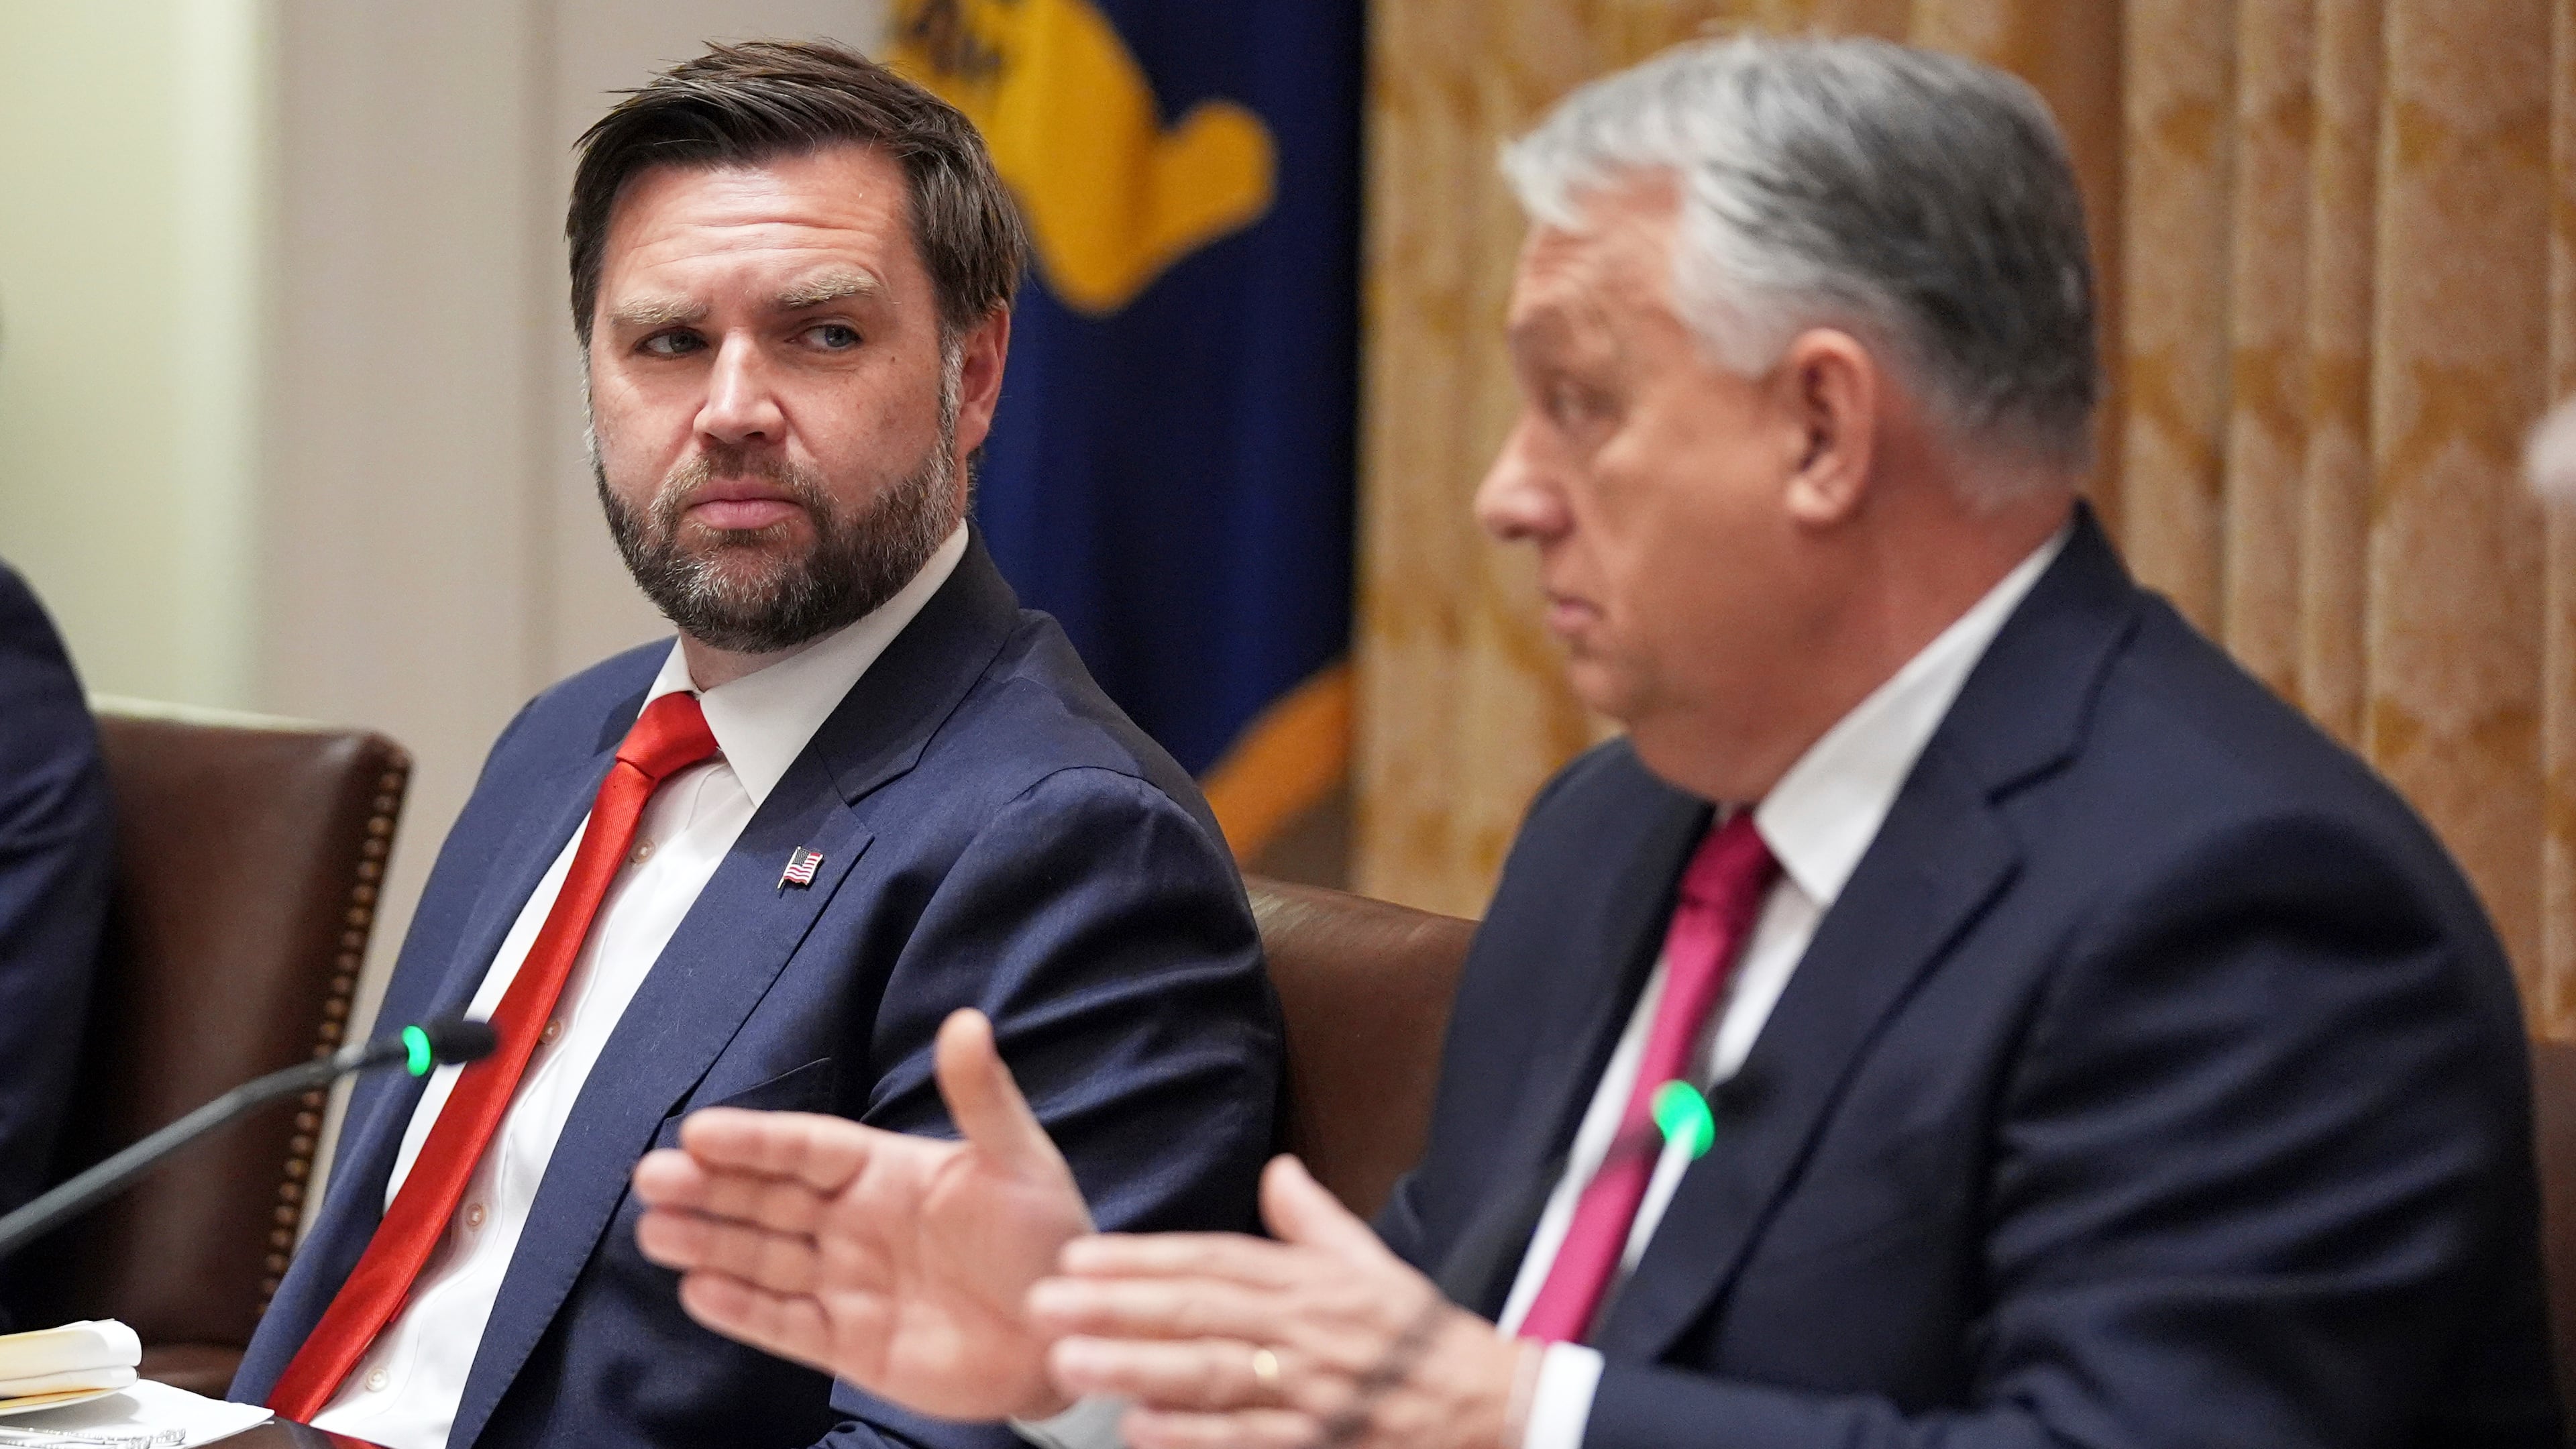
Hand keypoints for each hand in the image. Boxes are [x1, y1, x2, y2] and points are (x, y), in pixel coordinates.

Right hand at [631, 1009, 1090, 1420]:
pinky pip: (785, 1324)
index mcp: (888, 1173)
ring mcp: (849, 1285)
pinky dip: (742, 1311)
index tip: (700, 1131)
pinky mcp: (851, 1345)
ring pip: (763, 1259)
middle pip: (769, 1200)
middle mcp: (857, 1225)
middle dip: (710, 1188)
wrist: (1069, 1333)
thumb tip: (966, 1021)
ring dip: (709, 1243)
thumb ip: (982, 1098)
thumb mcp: (1021, 1161)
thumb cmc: (1050, 1241)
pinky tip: (699, 1291)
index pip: (806, 1149)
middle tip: (652, 1177)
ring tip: (656, 1230)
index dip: (754, 1140)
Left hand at [1029, 1156, 1531, 1448]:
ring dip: (1137, 1370)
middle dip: (1117, 1307)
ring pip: (1212, 1377)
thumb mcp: (1373, 1264)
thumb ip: (1315, 1221)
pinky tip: (1139, 1431)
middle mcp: (1304, 1331)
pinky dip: (1193, 1439)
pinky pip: (1248, 1441)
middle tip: (1043, 1302)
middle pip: (1198, 1313)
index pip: (1212, 1262)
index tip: (1076, 1256)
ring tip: (1069, 1363)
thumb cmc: (1420, 1336)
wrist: (1492, 1405)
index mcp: (1310, 1282)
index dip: (1142, 1258)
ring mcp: (1309, 1393)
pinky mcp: (1319, 1444)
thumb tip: (1278, 1169)